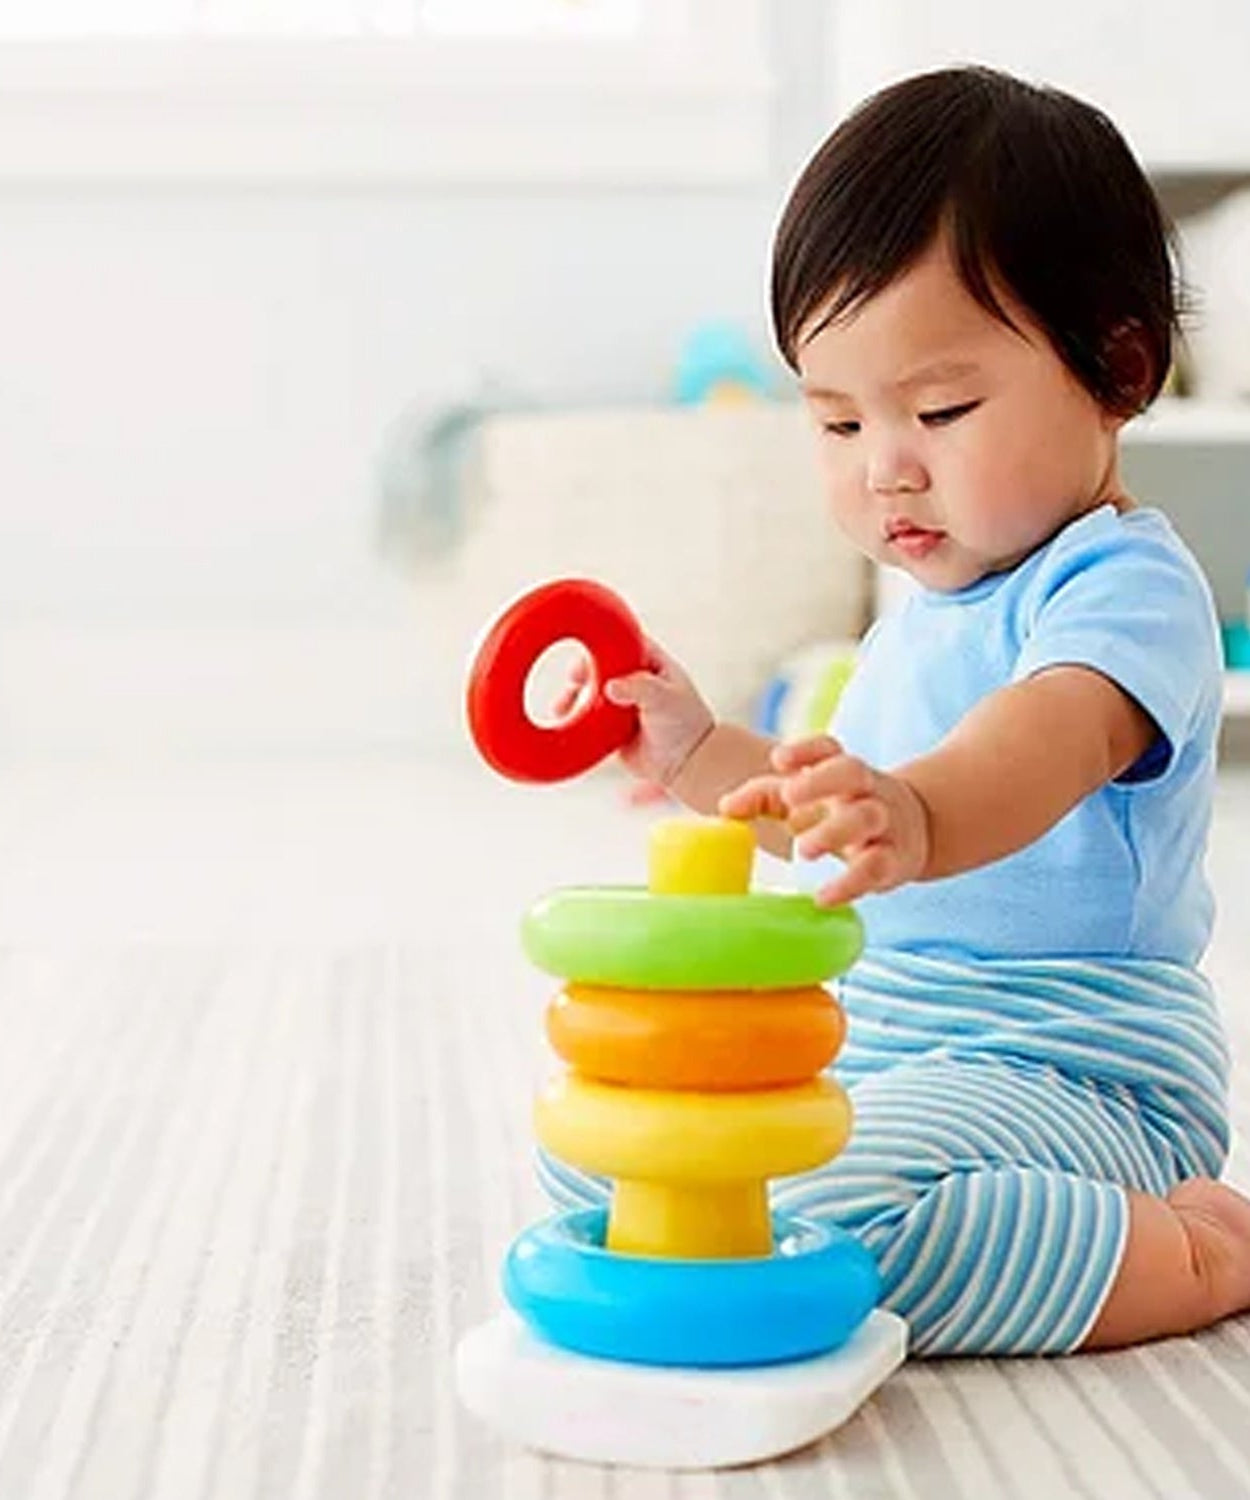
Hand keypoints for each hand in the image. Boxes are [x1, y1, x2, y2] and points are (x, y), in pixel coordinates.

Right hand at [553, 635, 714, 787]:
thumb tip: (610, 686)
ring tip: (562, 707)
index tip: (586, 653)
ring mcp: (622, 702)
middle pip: (600, 665)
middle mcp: (634, 679)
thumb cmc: (688, 726)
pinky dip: (576, 719)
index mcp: (651, 663)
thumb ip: (640, 689)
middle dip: (583, 671)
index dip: (602, 644)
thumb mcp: (666, 700)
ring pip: (590, 692)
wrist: (687, 764)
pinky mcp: (612, 726)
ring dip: (573, 696)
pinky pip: (589, 718)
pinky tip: (566, 721)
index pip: (622, 643)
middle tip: (573, 680)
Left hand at [718, 734, 930, 906]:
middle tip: (789, 798)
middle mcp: (867, 790)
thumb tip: (726, 809)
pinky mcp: (894, 859)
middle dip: (821, 780)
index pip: (829, 748)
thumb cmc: (843, 810)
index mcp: (843, 771)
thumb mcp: (807, 799)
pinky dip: (850, 883)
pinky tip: (824, 897)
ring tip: (802, 850)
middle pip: (852, 771)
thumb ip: (763, 797)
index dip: (806, 749)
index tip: (779, 760)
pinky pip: (877, 867)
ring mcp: (885, 822)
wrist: (919, 830)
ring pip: (868, 817)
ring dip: (835, 830)